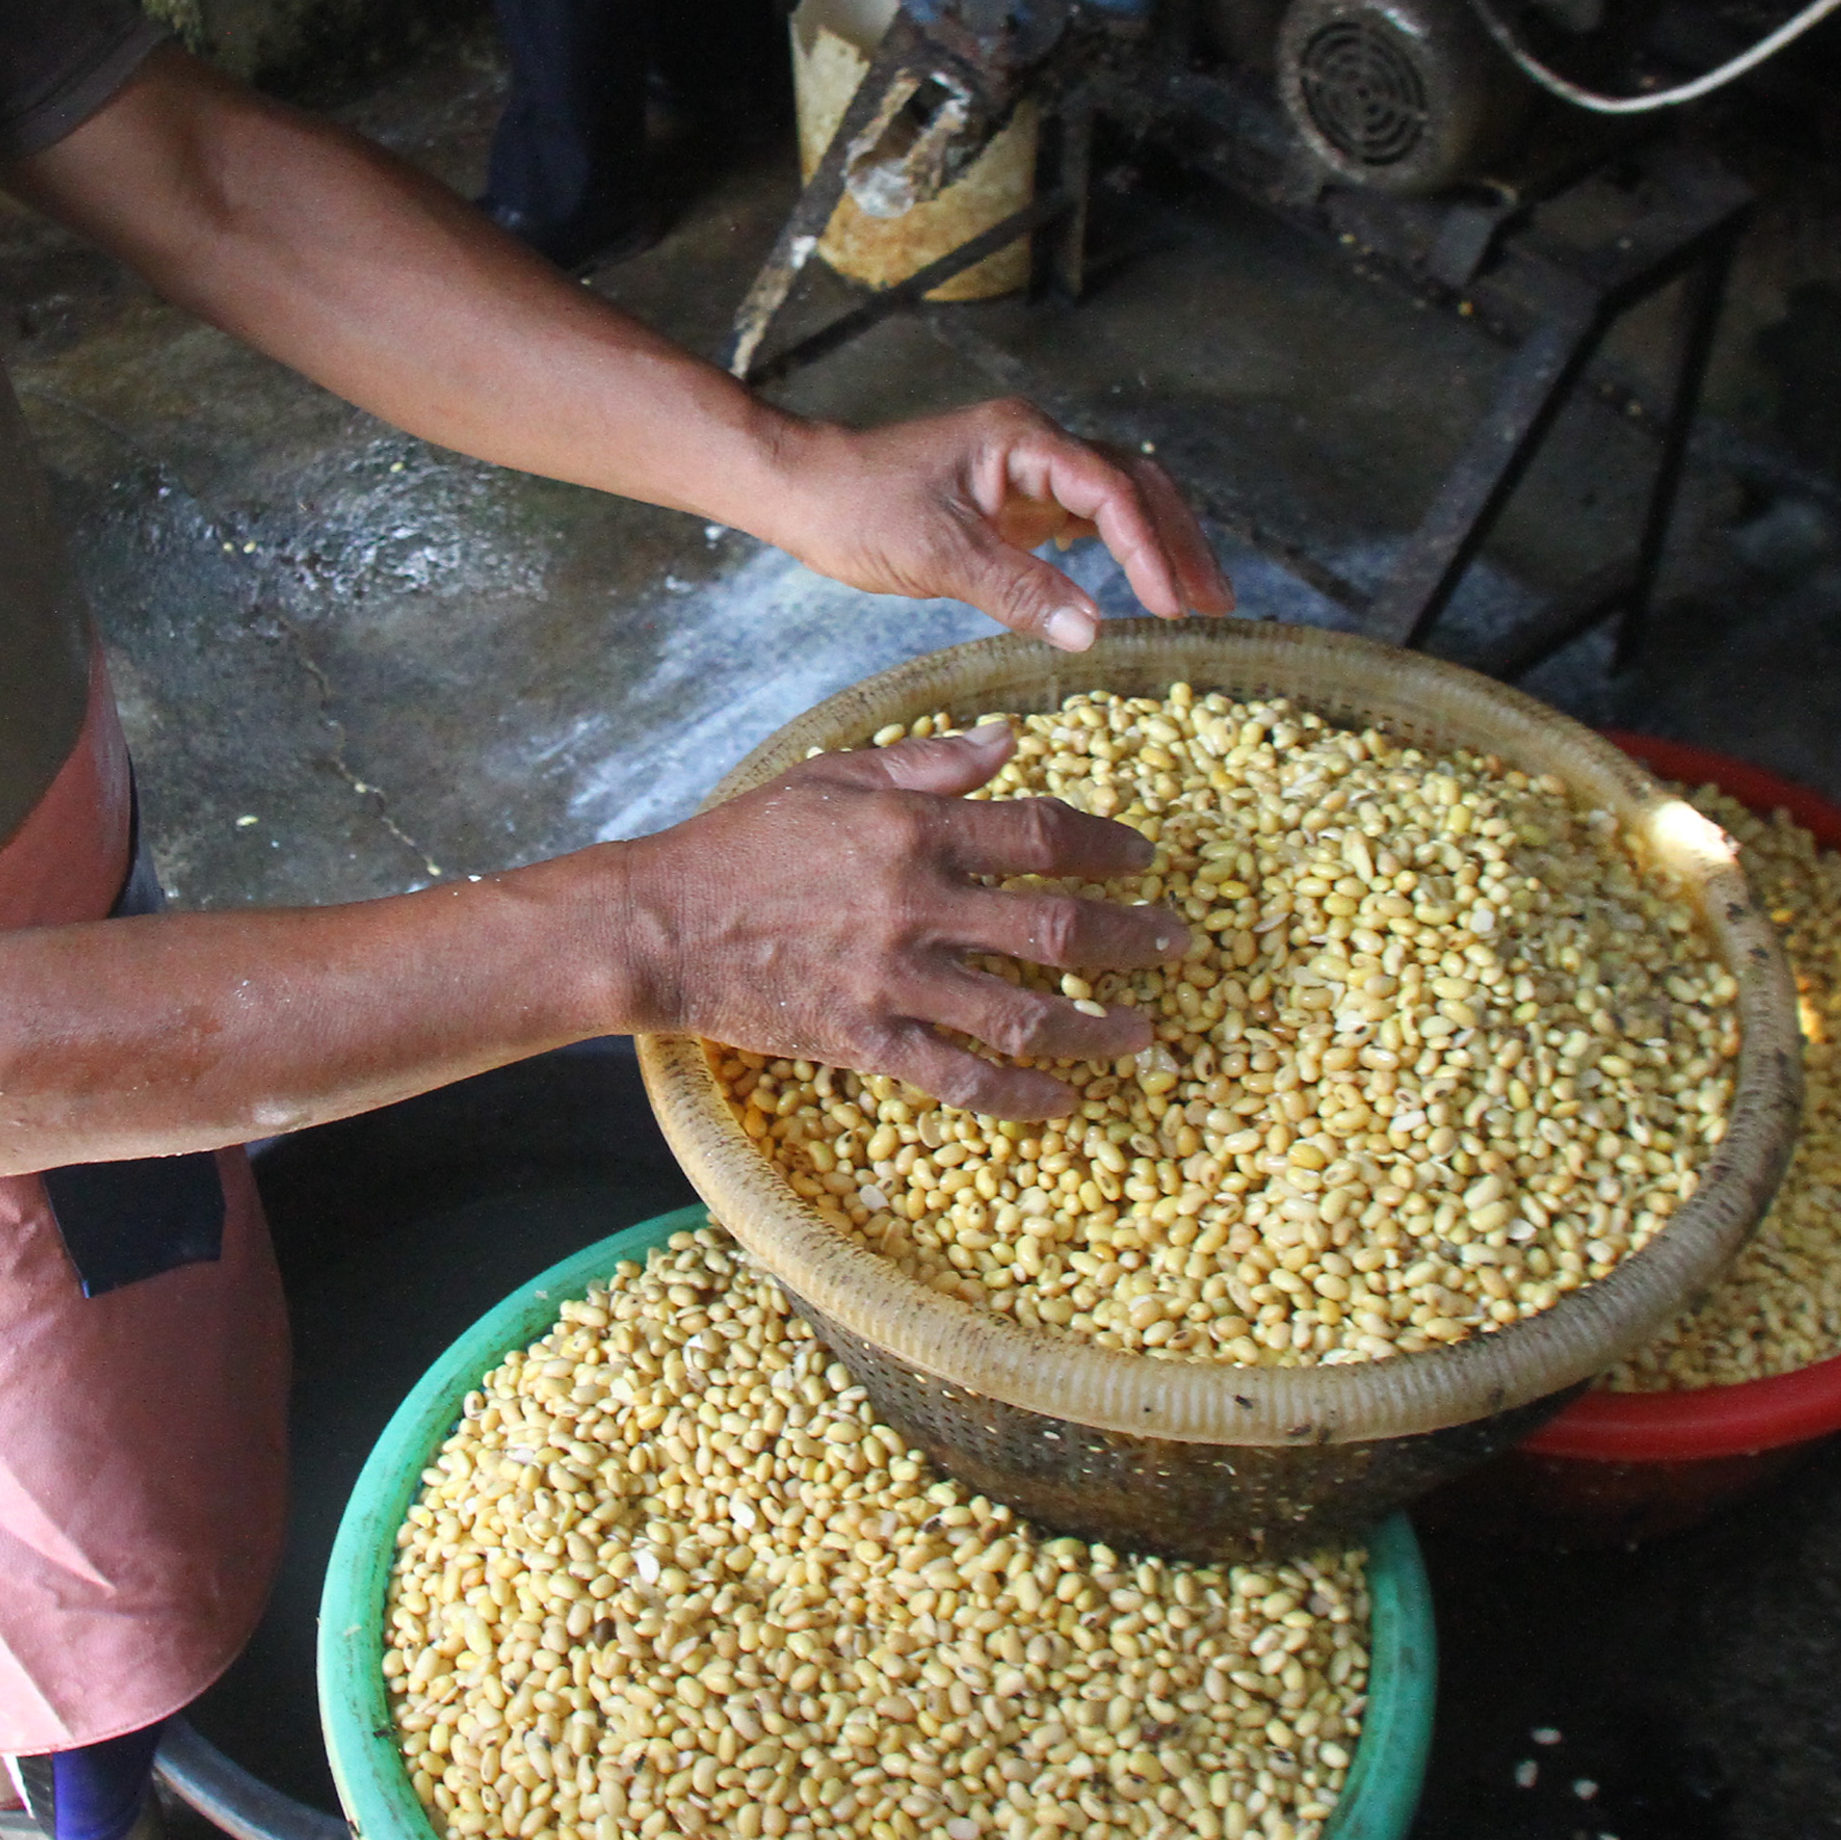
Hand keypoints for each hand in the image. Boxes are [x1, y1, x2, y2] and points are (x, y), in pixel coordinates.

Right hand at [617, 724, 1201, 1119]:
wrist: (662, 924)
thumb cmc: (745, 841)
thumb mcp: (835, 775)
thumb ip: (928, 761)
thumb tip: (1011, 739)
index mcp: (912, 830)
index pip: (1042, 835)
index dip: (1109, 848)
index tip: (1145, 861)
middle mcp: (915, 907)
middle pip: (1056, 929)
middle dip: (1132, 939)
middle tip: (1178, 944)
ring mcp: (893, 982)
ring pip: (1024, 1015)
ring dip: (1098, 1028)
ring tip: (1144, 1033)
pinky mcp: (866, 1041)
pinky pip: (961, 1080)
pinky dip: (1020, 1095)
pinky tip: (1062, 1100)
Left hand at [755, 400, 1233, 651]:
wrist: (802, 491)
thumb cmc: (857, 507)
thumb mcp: (937, 555)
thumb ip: (1018, 591)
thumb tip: (1094, 631)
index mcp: (1022, 439)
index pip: (1111, 490)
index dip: (1149, 548)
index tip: (1172, 604)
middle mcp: (1034, 445)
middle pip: (1135, 484)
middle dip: (1178, 542)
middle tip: (1214, 604)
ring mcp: (1026, 470)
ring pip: (1117, 499)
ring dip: (1158, 545)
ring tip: (1194, 601)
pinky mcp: (1012, 500)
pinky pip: (1084, 517)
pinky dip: (1120, 550)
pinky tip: (1138, 587)